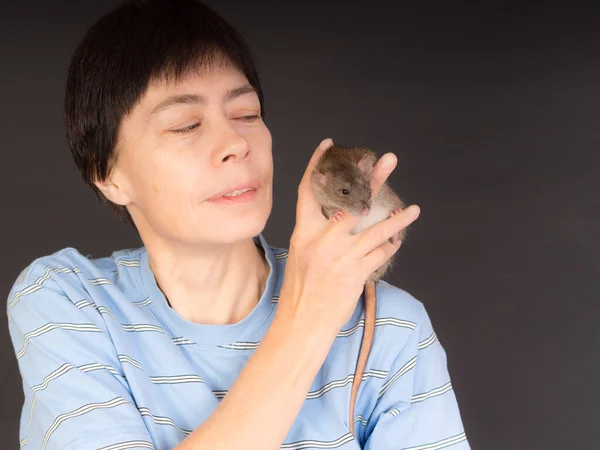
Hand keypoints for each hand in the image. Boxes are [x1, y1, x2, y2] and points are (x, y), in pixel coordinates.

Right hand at [277, 138, 420, 334]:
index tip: (328, 145)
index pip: (308, 190)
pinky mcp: (356, 273)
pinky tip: (398, 240)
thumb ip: (315, 232)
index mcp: (304, 233)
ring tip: (414, 209)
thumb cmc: (299, 290)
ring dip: (398, 219)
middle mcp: (322, 240)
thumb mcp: (299, 255)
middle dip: (372, 179)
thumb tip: (338, 214)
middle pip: (352, 202)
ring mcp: (341, 257)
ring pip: (376, 229)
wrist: (301, 322)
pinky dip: (390, 246)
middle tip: (387, 160)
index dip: (317, 164)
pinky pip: (380, 254)